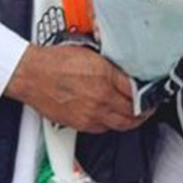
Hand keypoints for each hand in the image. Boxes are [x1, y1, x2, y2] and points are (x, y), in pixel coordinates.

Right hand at [4, 44, 142, 133]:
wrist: (31, 74)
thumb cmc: (54, 61)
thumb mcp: (89, 53)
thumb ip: (110, 65)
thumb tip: (124, 73)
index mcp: (104, 77)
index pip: (136, 91)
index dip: (147, 94)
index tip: (151, 94)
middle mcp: (100, 98)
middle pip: (133, 113)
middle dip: (144, 112)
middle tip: (149, 108)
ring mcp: (90, 114)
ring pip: (120, 125)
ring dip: (131, 121)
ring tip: (136, 116)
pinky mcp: (80, 124)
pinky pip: (103, 129)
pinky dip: (112, 124)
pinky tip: (113, 118)